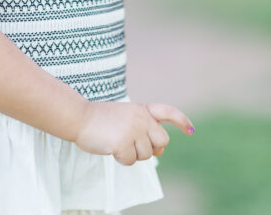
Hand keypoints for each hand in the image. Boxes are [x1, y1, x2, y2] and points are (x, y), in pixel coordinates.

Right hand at [75, 100, 193, 165]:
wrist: (79, 117)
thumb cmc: (101, 120)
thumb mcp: (126, 119)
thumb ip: (144, 131)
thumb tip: (161, 152)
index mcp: (142, 109)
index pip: (167, 111)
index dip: (181, 121)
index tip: (191, 131)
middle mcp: (141, 117)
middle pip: (162, 141)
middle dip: (150, 148)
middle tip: (132, 144)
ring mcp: (133, 129)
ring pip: (147, 154)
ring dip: (133, 154)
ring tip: (117, 141)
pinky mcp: (123, 142)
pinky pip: (131, 161)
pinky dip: (121, 159)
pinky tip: (111, 148)